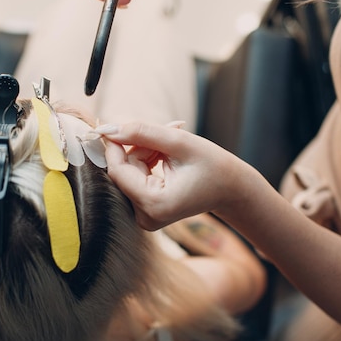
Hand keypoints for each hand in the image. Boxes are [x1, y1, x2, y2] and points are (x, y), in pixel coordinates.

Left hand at [100, 122, 251, 229]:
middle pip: (122, 171)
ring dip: (144, 153)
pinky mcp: (146, 211)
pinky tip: (166, 157)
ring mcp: (145, 216)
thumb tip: (107, 129)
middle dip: (137, 148)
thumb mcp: (179, 142)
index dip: (113, 146)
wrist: (233, 189)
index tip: (109, 123)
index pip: (117, 172)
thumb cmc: (213, 165)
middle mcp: (145, 217)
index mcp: (154, 205)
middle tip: (165, 134)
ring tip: (171, 149)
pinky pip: (134, 178)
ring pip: (128, 172)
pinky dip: (146, 162)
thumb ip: (141, 133)